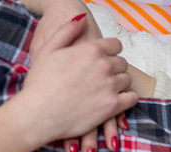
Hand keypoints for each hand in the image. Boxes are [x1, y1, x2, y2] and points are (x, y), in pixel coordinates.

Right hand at [30, 1, 127, 151]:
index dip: (110, 51)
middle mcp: (104, 65)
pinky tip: (116, 100)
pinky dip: (127, 99)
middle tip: (102, 76)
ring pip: (127, 80)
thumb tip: (82, 18)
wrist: (39, 114)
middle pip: (121, 63)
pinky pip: (132, 98)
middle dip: (114, 68)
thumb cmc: (40, 82)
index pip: (115, 45)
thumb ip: (67, 30)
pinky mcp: (114, 106)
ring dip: (120, 83)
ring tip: (107, 89)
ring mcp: (110, 86)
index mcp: (90, 50)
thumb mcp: (47, 49)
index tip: (105, 58)